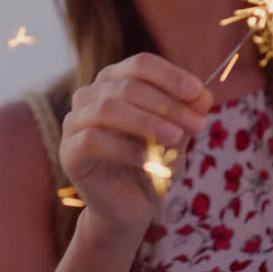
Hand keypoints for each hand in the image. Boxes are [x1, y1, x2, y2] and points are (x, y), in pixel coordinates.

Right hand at [59, 53, 212, 239]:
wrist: (133, 207)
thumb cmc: (155, 162)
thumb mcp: (178, 135)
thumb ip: (187, 113)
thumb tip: (203, 95)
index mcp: (115, 81)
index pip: (140, 64)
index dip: (170, 76)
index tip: (198, 93)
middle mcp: (90, 95)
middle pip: (128, 86)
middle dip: (167, 104)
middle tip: (198, 125)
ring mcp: (74, 122)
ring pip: (107, 109)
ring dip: (147, 122)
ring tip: (175, 138)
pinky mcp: (69, 152)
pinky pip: (93, 141)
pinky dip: (125, 149)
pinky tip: (149, 160)